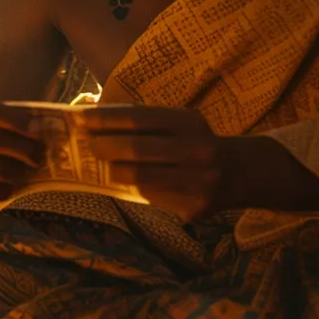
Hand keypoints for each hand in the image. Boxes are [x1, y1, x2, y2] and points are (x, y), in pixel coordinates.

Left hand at [80, 105, 224, 220]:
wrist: (239, 172)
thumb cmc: (192, 141)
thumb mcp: (176, 122)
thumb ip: (139, 119)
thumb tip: (90, 112)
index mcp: (187, 122)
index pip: (137, 118)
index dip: (104, 119)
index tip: (80, 119)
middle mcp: (196, 149)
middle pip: (135, 148)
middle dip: (104, 146)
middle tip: (89, 145)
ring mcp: (197, 180)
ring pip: (140, 177)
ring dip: (114, 171)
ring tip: (104, 166)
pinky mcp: (195, 206)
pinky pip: (152, 197)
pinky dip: (134, 189)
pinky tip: (127, 183)